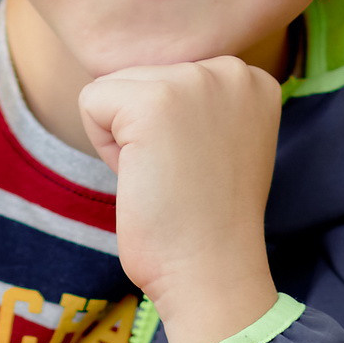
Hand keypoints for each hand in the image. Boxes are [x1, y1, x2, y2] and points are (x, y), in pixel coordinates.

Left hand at [78, 55, 280, 342]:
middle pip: (140, 77)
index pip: (169, 76)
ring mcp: (195, 80)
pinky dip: (105, 149)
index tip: (198, 171)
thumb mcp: (218, 143)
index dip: (167, 132)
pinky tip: (144, 177)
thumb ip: (196, 107)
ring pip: (114, 88)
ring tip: (165, 179)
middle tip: (179, 180)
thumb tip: (137, 82)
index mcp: (252, 79)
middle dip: (143, 132)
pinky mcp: (154, 100)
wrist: (212, 273)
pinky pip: (91, 103)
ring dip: (124, 140)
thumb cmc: (206, 225)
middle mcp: (231, 69)